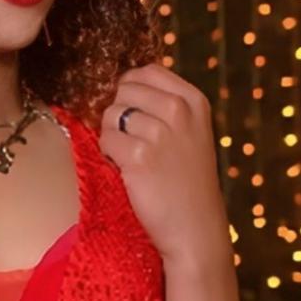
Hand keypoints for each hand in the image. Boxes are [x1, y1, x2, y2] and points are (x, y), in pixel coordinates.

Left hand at [98, 63, 232, 269]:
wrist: (195, 228)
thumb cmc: (186, 182)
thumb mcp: (191, 133)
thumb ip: (165, 105)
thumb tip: (122, 84)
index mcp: (194, 100)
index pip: (146, 71)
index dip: (130, 91)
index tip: (135, 116)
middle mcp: (179, 111)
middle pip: (124, 90)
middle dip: (119, 114)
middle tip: (133, 142)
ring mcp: (160, 132)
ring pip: (111, 115)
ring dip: (112, 136)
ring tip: (132, 158)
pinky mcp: (139, 157)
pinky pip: (105, 141)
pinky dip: (109, 156)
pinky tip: (127, 171)